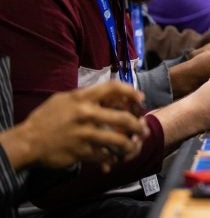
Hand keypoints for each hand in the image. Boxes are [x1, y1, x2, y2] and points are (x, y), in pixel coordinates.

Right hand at [13, 82, 147, 171]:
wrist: (28, 142)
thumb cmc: (46, 118)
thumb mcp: (64, 99)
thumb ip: (86, 97)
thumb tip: (110, 96)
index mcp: (82, 98)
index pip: (113, 88)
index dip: (131, 92)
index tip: (141, 99)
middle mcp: (86, 114)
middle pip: (124, 118)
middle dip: (138, 126)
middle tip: (143, 130)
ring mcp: (85, 134)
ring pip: (118, 141)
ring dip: (130, 145)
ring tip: (134, 146)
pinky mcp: (82, 152)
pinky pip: (105, 156)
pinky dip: (111, 159)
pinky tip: (113, 159)